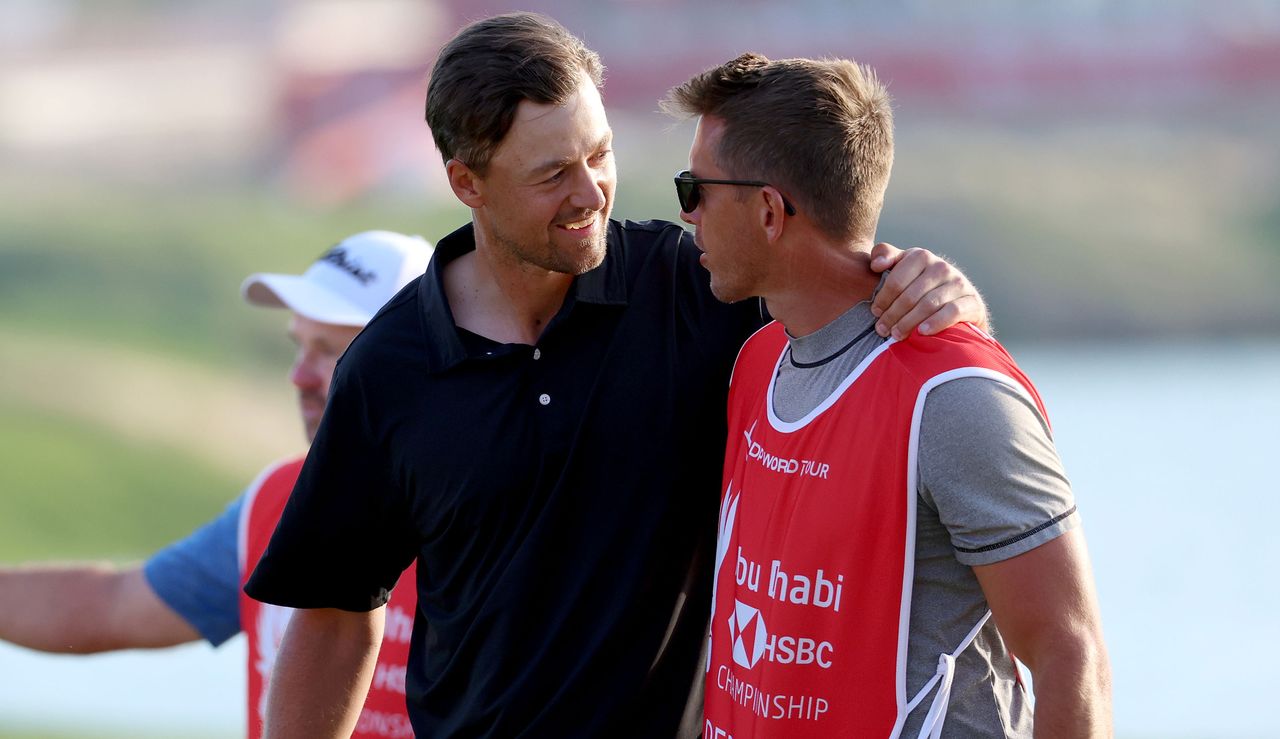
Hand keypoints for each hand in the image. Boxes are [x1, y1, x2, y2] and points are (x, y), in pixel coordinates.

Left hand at [868, 243, 989, 338]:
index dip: (883, 298)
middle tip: (882, 329)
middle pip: (910, 295)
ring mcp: (959, 284)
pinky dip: (935, 323)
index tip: (875, 312)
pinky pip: (952, 312)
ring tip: (896, 335)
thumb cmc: (922, 285)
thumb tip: (876, 264)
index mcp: (921, 256)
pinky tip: (922, 332)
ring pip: (928, 305)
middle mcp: (941, 267)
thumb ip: (886, 256)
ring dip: (908, 322)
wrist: (960, 303)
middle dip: (893, 314)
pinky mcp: (972, 301)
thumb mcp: (903, 267)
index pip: (896, 280)